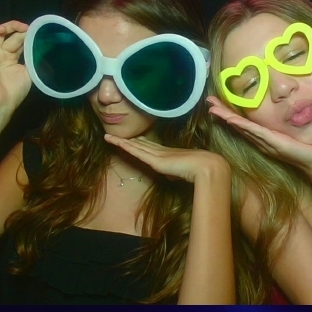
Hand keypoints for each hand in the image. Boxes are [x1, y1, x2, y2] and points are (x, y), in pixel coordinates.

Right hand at [0, 21, 30, 115]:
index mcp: (10, 59)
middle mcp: (0, 54)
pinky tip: (2, 30)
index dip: (26, 36)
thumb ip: (31, 58)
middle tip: (30, 30)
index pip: (18, 41)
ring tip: (20, 27)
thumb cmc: (14, 92)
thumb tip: (38, 46)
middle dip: (20, 31)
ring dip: (8, 26)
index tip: (36, 33)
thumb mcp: (28, 73)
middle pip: (9, 36)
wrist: (1, 103)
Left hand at [104, 132, 230, 185]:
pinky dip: (123, 146)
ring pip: (134, 145)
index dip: (138, 143)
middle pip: (139, 143)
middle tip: (113, 135)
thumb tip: (171, 175)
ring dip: (120, 141)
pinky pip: (135, 151)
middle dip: (126, 140)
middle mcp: (160, 151)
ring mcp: (156, 154)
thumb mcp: (182, 174)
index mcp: (167, 154)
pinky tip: (114, 142)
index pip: (149, 147)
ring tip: (107, 136)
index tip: (129, 140)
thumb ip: (174, 173)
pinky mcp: (154, 159)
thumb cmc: (197, 172)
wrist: (204, 168)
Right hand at [206, 93, 311, 173]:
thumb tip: (293, 105)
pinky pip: (254, 132)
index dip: (232, 113)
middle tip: (208, 101)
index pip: (247, 122)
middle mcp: (263, 141)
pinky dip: (241, 125)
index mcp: (268, 137)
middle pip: (238, 125)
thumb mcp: (300, 131)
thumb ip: (294, 120)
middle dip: (223, 113)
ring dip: (226, 117)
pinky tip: (231, 119)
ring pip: (241, 127)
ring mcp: (266, 142)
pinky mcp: (272, 143)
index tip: (221, 102)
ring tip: (212, 108)